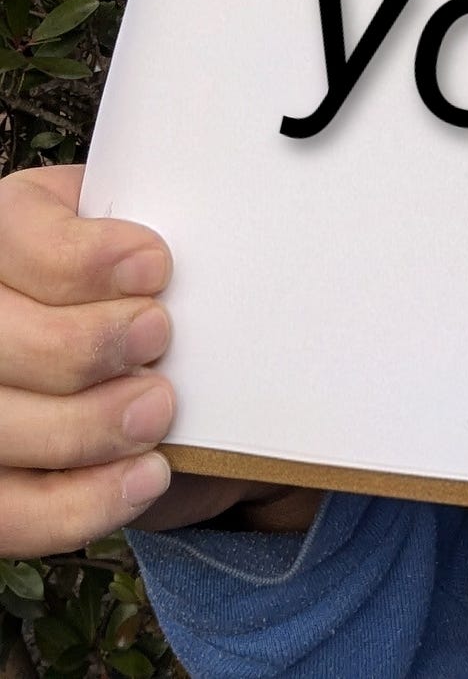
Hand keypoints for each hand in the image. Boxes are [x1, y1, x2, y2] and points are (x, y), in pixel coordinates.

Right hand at [0, 165, 315, 552]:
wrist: (169, 366)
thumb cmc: (154, 284)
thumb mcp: (156, 223)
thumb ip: (160, 213)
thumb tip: (189, 215)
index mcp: (7, 236)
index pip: (15, 245)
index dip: (79, 260)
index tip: (156, 268)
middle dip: (82, 345)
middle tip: (159, 338)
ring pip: (0, 429)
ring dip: (86, 427)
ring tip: (159, 410)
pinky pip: (14, 513)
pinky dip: (82, 503)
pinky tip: (148, 474)